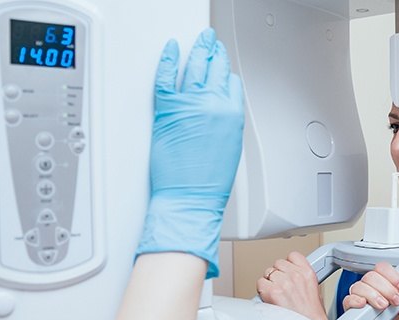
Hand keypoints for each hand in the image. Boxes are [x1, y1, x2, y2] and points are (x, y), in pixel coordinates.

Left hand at [136, 28, 243, 278]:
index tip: (222, 67)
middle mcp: (213, 105)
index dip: (226, 73)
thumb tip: (218, 111)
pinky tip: (171, 49)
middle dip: (214, 52)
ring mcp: (190, 104)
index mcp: (232, 114)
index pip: (231, 83)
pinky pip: (166, 76)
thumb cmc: (209, 182)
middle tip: (212, 42)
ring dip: (198, 50)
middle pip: (215, 69)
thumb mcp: (230, 148)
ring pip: (195, 66)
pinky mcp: (167, 109)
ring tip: (200, 41)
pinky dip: (168, 59)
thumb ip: (225, 123)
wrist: (190, 198)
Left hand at [257, 252, 330, 319]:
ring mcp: (284, 283)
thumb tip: (289, 274)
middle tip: (281, 287)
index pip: (292, 255)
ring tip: (276, 294)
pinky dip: (262, 290)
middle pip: (278, 264)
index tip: (287, 270)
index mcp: (307, 272)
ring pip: (268, 272)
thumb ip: (301, 277)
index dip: (288, 264)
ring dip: (270, 282)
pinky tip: (269, 298)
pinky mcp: (272, 292)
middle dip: (278, 274)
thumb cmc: (312, 314)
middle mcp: (296, 275)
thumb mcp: (314, 288)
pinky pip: (260, 283)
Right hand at [342, 262, 398, 319]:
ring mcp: (358, 293)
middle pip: (372, 276)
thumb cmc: (387, 314)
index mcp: (381, 280)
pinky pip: (348, 299)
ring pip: (360, 286)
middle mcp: (368, 284)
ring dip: (374, 295)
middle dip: (387, 288)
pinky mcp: (349, 305)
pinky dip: (355, 300)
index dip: (393, 276)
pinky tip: (364, 304)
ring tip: (383, 306)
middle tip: (396, 300)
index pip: (383, 268)